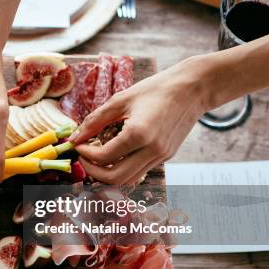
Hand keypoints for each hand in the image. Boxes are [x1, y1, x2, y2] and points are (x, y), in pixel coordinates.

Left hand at [68, 58, 209, 184]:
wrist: (193, 89)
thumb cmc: (156, 89)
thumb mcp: (120, 100)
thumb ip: (94, 121)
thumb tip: (74, 138)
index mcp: (139, 133)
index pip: (103, 157)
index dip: (85, 153)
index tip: (77, 144)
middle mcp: (152, 150)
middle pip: (115, 178)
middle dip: (93, 171)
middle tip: (83, 156)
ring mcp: (161, 156)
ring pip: (128, 180)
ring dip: (107, 174)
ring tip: (96, 157)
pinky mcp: (166, 157)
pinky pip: (139, 171)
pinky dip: (122, 168)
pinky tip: (114, 153)